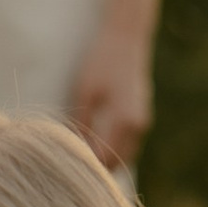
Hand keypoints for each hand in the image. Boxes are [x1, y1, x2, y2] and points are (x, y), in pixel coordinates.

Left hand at [69, 18, 153, 172]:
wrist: (125, 39)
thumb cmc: (100, 62)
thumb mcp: (84, 92)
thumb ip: (82, 124)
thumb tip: (74, 150)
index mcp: (124, 121)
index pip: (104, 159)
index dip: (85, 165)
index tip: (65, 163)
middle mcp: (138, 127)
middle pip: (117, 164)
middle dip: (96, 167)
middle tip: (71, 163)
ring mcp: (143, 123)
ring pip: (124, 157)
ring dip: (106, 160)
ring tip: (81, 154)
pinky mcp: (142, 118)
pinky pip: (128, 145)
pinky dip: (113, 150)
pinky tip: (94, 143)